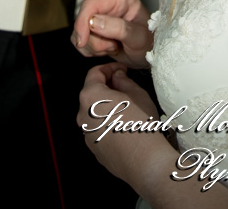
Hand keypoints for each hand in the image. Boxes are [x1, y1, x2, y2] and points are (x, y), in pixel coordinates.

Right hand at [72, 0, 152, 67]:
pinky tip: (106, 49)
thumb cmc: (149, 42)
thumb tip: (94, 22)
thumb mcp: (139, 37)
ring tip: (113, 47)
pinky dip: (90, 50)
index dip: (82, 22)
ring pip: (79, 31)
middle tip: (113, 46)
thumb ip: (119, 28)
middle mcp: (107, 1)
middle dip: (93, 39)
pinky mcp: (92, 26)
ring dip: (93, 46)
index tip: (82, 41)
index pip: (91, 4)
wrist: (148, 54)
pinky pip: (79, 39)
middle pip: (83, 19)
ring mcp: (99, 14)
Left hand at [77, 63, 172, 185]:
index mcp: (91, 96)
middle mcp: (83, 114)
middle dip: (108, 86)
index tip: (121, 69)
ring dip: (107, 106)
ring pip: (95, 112)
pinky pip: (98, 128)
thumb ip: (123, 81)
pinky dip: (107, 122)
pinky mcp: (94, 148)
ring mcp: (87, 133)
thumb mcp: (137, 94)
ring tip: (127, 106)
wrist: (143, 160)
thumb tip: (118, 77)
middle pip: (92, 93)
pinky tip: (124, 125)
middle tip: (125, 85)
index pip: (94, 73)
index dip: (110, 68)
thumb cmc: (140, 125)